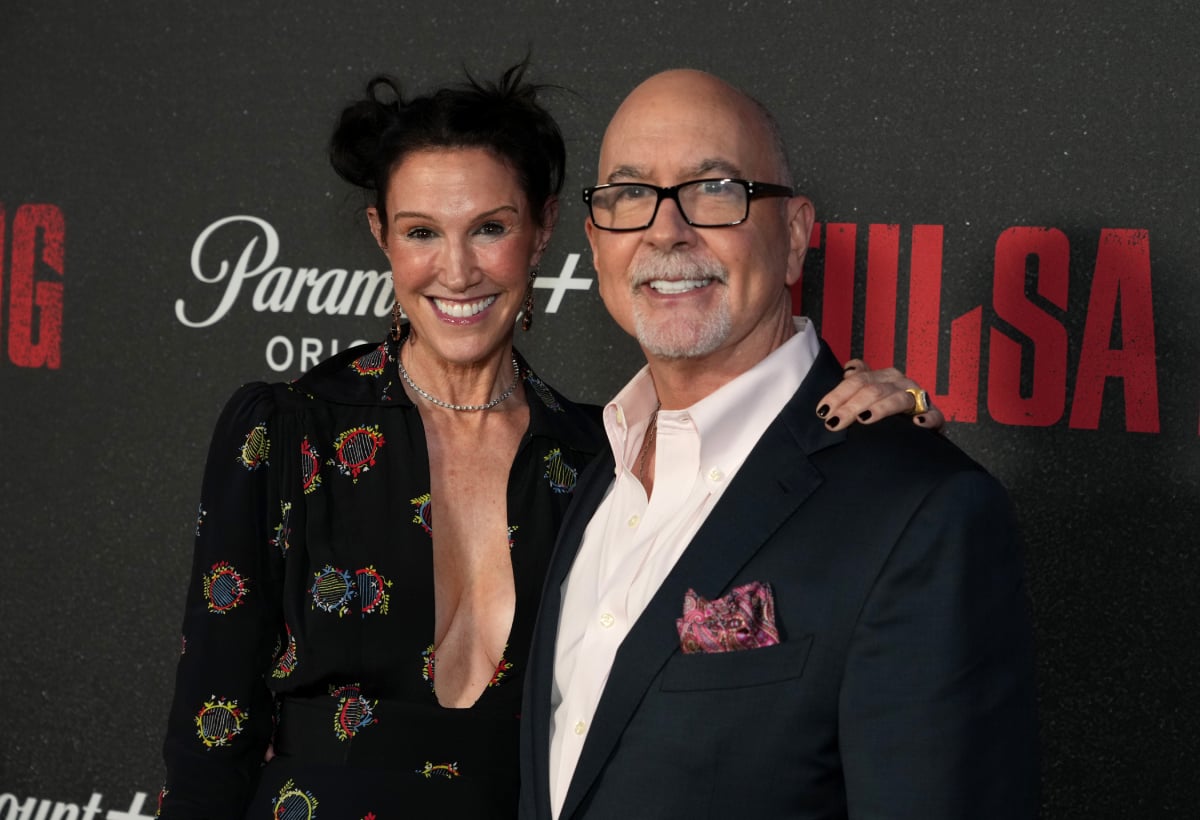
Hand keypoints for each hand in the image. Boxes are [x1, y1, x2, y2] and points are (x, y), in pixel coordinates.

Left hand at [815, 359, 945, 431]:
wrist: (917, 428)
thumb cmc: (887, 410)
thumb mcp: (869, 393)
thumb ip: (857, 381)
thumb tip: (848, 369)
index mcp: (883, 376)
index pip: (857, 380)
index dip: (838, 394)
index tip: (822, 411)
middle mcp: (900, 382)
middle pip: (872, 389)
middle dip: (851, 406)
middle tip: (834, 423)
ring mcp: (918, 398)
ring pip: (897, 399)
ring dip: (880, 409)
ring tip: (864, 419)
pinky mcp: (934, 416)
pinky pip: (933, 415)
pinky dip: (927, 418)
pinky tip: (916, 423)